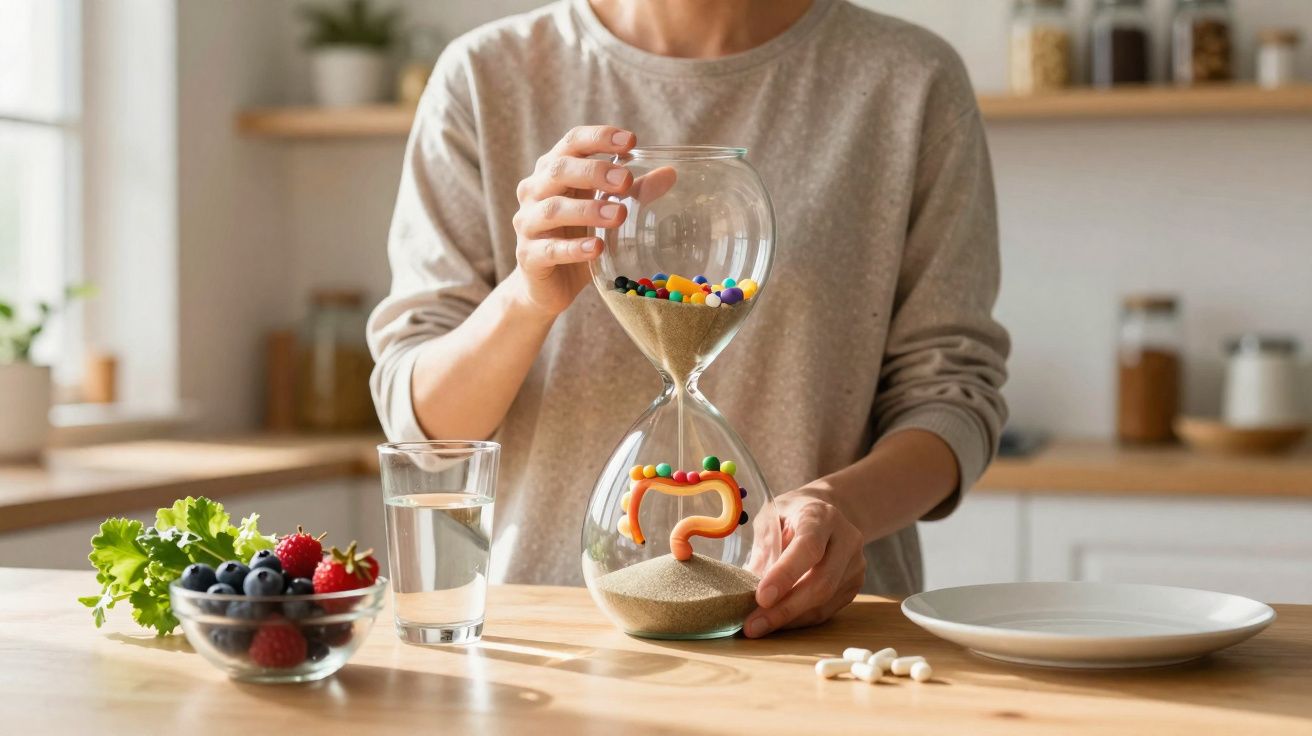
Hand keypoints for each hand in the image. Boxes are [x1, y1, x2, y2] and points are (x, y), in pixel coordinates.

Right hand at [512, 125, 635, 315]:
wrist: (547, 285)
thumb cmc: (577, 238)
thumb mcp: (607, 212)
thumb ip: (634, 192)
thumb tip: (670, 173)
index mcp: (553, 171)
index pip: (572, 142)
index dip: (599, 137)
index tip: (631, 141)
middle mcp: (534, 191)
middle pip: (558, 170)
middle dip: (593, 171)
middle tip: (626, 180)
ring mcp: (527, 223)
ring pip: (553, 209)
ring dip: (587, 210)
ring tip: (618, 215)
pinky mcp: (527, 256)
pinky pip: (549, 249)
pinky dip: (573, 248)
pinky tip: (596, 248)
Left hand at [743, 488, 866, 637]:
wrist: (828, 514)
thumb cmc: (793, 515)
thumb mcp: (771, 517)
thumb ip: (764, 547)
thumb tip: (749, 586)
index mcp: (822, 517)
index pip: (809, 548)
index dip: (785, 575)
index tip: (761, 598)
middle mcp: (846, 540)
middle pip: (821, 582)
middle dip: (785, 609)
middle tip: (753, 625)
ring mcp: (855, 565)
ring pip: (824, 602)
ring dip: (789, 619)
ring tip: (759, 626)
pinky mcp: (854, 585)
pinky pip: (826, 610)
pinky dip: (799, 619)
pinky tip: (778, 621)